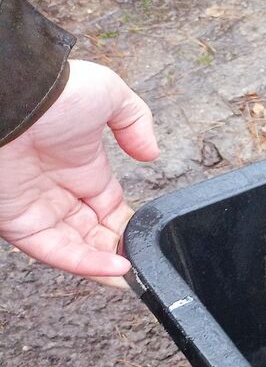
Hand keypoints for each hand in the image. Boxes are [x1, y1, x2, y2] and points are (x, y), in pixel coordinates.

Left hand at [0, 59, 158, 285]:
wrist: (12, 96)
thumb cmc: (53, 91)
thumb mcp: (109, 94)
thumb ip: (136, 122)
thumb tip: (151, 154)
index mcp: (82, 167)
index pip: (109, 209)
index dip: (129, 226)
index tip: (149, 238)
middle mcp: (59, 191)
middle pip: (94, 235)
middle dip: (120, 251)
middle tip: (144, 262)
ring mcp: (38, 207)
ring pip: (76, 248)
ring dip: (106, 266)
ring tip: (135, 275)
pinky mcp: (18, 221)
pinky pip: (55, 250)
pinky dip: (85, 264)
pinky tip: (115, 269)